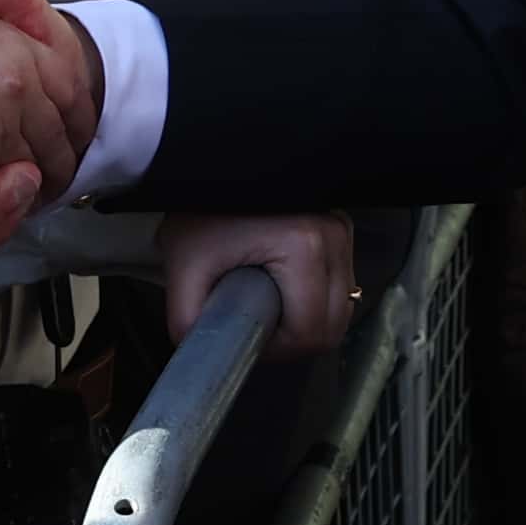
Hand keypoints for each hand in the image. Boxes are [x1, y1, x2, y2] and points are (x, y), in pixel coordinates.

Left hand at [161, 212, 354, 359]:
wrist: (214, 166)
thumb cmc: (200, 212)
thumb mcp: (184, 268)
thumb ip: (191, 321)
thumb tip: (208, 358)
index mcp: (304, 246)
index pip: (311, 331)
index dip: (279, 349)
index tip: (249, 337)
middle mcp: (334, 236)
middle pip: (333, 323)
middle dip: (296, 339)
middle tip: (259, 328)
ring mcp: (342, 230)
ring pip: (341, 305)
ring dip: (309, 319)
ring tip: (270, 308)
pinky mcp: (341, 227)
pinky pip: (339, 283)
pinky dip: (316, 297)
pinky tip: (285, 289)